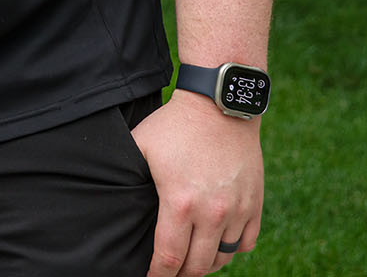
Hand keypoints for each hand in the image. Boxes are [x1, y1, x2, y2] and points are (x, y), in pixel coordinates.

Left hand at [131, 94, 263, 276]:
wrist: (219, 106)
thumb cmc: (173, 126)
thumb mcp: (140, 147)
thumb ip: (128, 178)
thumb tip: (111, 201)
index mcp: (180, 203)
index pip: (169, 258)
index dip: (158, 276)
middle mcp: (213, 213)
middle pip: (198, 266)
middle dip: (180, 274)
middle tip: (168, 272)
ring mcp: (238, 210)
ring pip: (224, 258)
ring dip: (205, 265)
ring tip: (190, 261)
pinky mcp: (255, 204)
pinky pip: (246, 243)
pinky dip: (231, 250)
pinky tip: (216, 244)